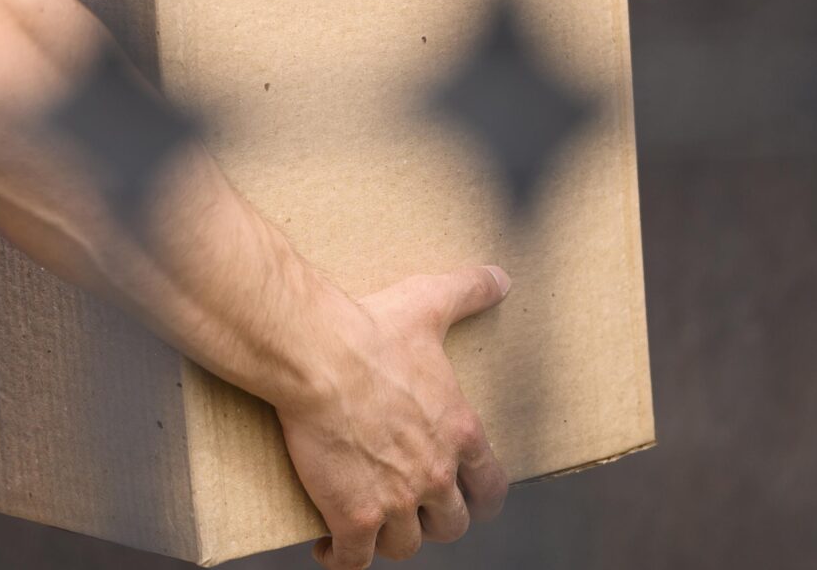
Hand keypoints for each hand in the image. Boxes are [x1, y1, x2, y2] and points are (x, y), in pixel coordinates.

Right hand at [277, 266, 511, 567]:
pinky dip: (339, 558)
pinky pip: (353, 559)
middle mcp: (435, 475)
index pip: (490, 488)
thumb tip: (500, 276)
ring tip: (369, 526)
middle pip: (450, 524)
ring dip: (389, 539)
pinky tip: (325, 549)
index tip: (467, 501)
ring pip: (405, 546)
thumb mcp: (428, 303)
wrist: (316, 354)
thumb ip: (468, 291)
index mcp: (460, 433)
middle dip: (433, 520)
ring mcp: (395, 501)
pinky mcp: (353, 515)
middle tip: (410, 508)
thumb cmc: (371, 328)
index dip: (480, 499)